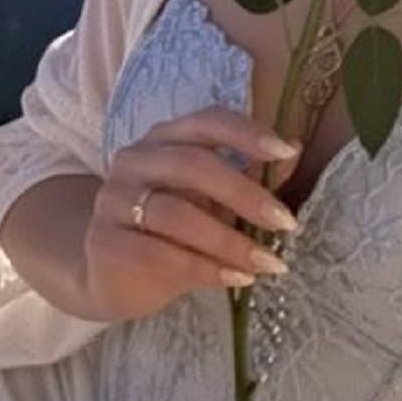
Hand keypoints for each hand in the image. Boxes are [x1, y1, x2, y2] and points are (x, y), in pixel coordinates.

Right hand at [80, 108, 301, 321]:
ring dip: (230, 241)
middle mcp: (135, 159)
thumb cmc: (171, 230)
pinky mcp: (105, 241)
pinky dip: (204, 268)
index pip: (206, 121)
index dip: (246, 133)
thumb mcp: (215, 200)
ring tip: (269, 261)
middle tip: (285, 222)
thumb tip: (296, 148)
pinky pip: (159, 253)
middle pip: (192, 164)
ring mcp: (115, 199)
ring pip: (176, 214)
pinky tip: (236, 279)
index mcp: (165, 138)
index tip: (285, 152)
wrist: (112, 274)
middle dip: (245, 194)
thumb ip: (251, 173)